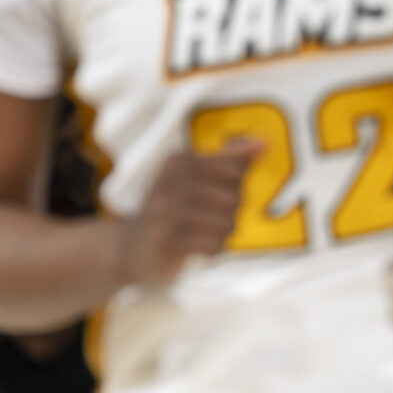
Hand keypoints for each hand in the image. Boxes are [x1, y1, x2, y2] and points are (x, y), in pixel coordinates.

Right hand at [112, 140, 260, 291]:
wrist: (128, 249)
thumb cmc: (173, 211)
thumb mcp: (196, 179)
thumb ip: (231, 161)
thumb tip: (264, 143)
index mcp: (178, 161)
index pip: (235, 169)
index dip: (234, 186)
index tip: (212, 194)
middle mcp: (169, 182)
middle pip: (235, 197)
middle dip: (228, 214)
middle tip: (204, 220)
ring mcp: (165, 212)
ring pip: (227, 223)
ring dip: (220, 235)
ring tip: (200, 234)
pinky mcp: (165, 242)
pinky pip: (213, 245)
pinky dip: (211, 250)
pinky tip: (195, 248)